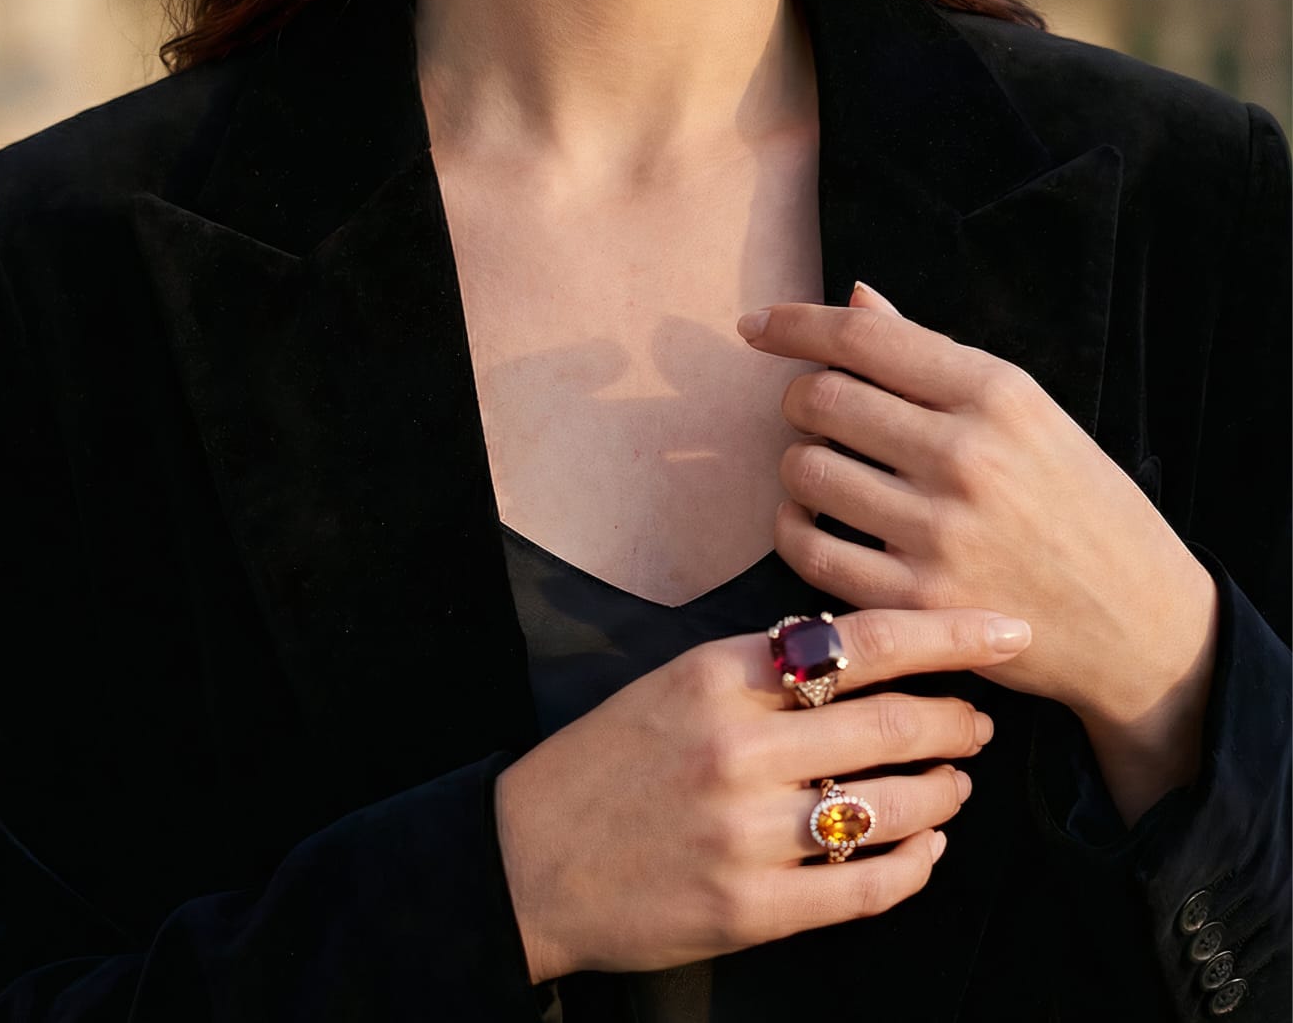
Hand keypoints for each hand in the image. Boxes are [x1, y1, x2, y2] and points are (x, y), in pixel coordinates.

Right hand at [493, 605, 1028, 982]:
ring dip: (942, 794)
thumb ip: (764, 666)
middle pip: (890, 725)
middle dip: (957, 722)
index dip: (949, 635)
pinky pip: (862, 888)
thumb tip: (866, 650)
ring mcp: (744, 832)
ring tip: (956, 786)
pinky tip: (927, 851)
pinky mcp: (748, 909)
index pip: (861, 641)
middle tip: (982, 722)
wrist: (531, 857)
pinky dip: (912, 866)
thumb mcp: (676, 681)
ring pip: (888, 807)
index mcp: (719, 674)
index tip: (1008, 630)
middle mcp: (737, 747)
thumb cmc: (611, 758)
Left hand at [738, 281, 1217, 728]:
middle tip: (815, 413)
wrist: (1141, 623)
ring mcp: (940, 533)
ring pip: (805, 469)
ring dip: (798, 464)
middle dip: (799, 398)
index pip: (861, 338)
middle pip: (820, 398)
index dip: (793, 325)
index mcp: (996, 393)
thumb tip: (854, 299)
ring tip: (825, 470)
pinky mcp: (918, 604)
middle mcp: (965, 456)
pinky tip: (812, 521)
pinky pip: (809, 550)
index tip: (755, 327)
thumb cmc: (1079, 502)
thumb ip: (933, 357)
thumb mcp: (1029, 411)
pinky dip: (794, 528)